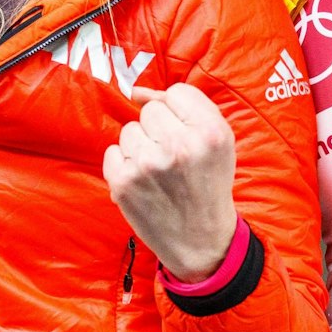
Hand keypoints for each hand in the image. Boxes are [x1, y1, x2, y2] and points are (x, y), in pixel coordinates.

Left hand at [104, 84, 238, 282]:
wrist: (201, 240)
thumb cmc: (208, 183)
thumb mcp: (219, 141)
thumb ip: (188, 105)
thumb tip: (137, 91)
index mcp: (209, 131)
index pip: (176, 93)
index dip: (178, 113)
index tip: (185, 134)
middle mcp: (178, 145)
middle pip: (150, 111)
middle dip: (159, 130)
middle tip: (173, 158)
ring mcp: (147, 164)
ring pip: (129, 130)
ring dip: (140, 147)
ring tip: (159, 172)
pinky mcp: (123, 182)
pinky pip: (112, 152)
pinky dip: (124, 165)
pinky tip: (143, 182)